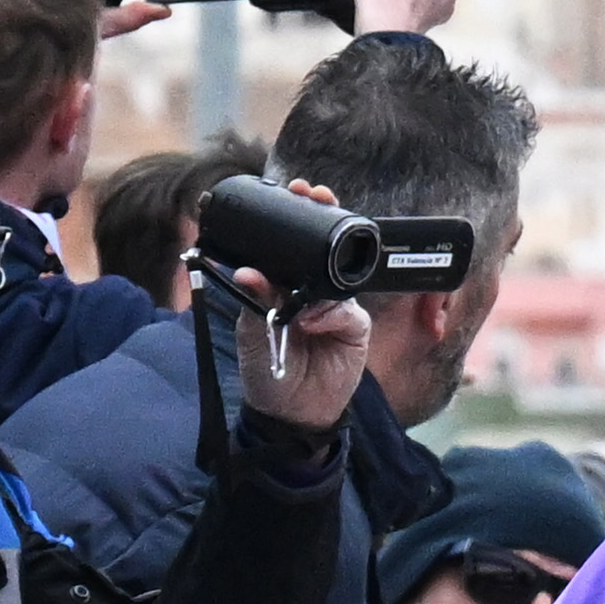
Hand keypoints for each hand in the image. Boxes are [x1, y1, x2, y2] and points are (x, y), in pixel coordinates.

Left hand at [211, 175, 376, 433]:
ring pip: (338, 274)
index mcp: (286, 285)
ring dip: (329, 264)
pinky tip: (311, 324)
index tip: (294, 189)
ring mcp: (336, 308)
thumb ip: (254, 301)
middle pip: (324, 247)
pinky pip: (346, 311)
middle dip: (323, 216)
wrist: (291, 414)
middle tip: (315, 194)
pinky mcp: (354, 327)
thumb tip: (250, 272)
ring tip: (310, 269)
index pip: (293, 244)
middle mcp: (314, 290)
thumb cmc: (267, 372)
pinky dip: (329, 315)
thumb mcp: (252, 333)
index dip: (297, 215)